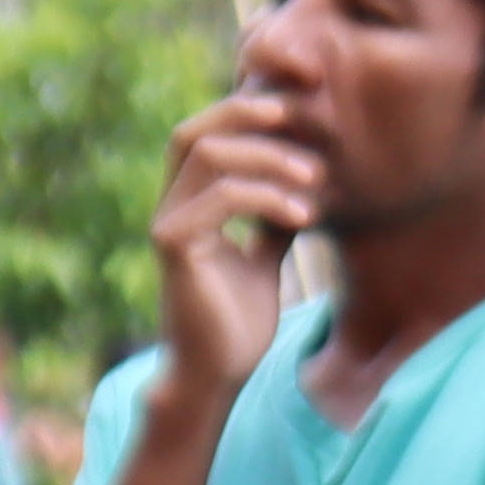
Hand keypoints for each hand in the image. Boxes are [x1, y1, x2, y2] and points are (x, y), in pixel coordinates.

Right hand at [150, 92, 323, 405]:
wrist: (218, 372)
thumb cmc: (238, 318)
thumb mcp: (265, 256)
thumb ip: (272, 218)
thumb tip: (301, 185)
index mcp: (190, 202)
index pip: (206, 134)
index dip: (245, 112)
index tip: (299, 111)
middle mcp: (171, 205)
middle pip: (195, 131)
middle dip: (246, 112)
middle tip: (300, 113)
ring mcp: (168, 223)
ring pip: (208, 156)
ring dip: (268, 157)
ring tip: (316, 176)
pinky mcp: (176, 247)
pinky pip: (220, 198)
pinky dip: (267, 197)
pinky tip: (305, 215)